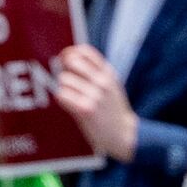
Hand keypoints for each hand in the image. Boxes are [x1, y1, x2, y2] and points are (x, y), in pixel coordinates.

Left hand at [51, 45, 140, 163]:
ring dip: (65, 89)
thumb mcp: (110, 85)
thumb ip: (93, 71)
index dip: (71, 53)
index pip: (85, 51)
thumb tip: (66, 55)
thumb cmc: (111, 109)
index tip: (66, 60)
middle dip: (66, 70)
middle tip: (71, 84)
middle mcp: (103, 81)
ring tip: (76, 99)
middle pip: (72, 62)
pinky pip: (62, 95)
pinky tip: (73, 106)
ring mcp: (95, 94)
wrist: (124, 134)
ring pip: (64, 80)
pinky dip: (63, 100)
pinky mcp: (86, 108)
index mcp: (108, 73)